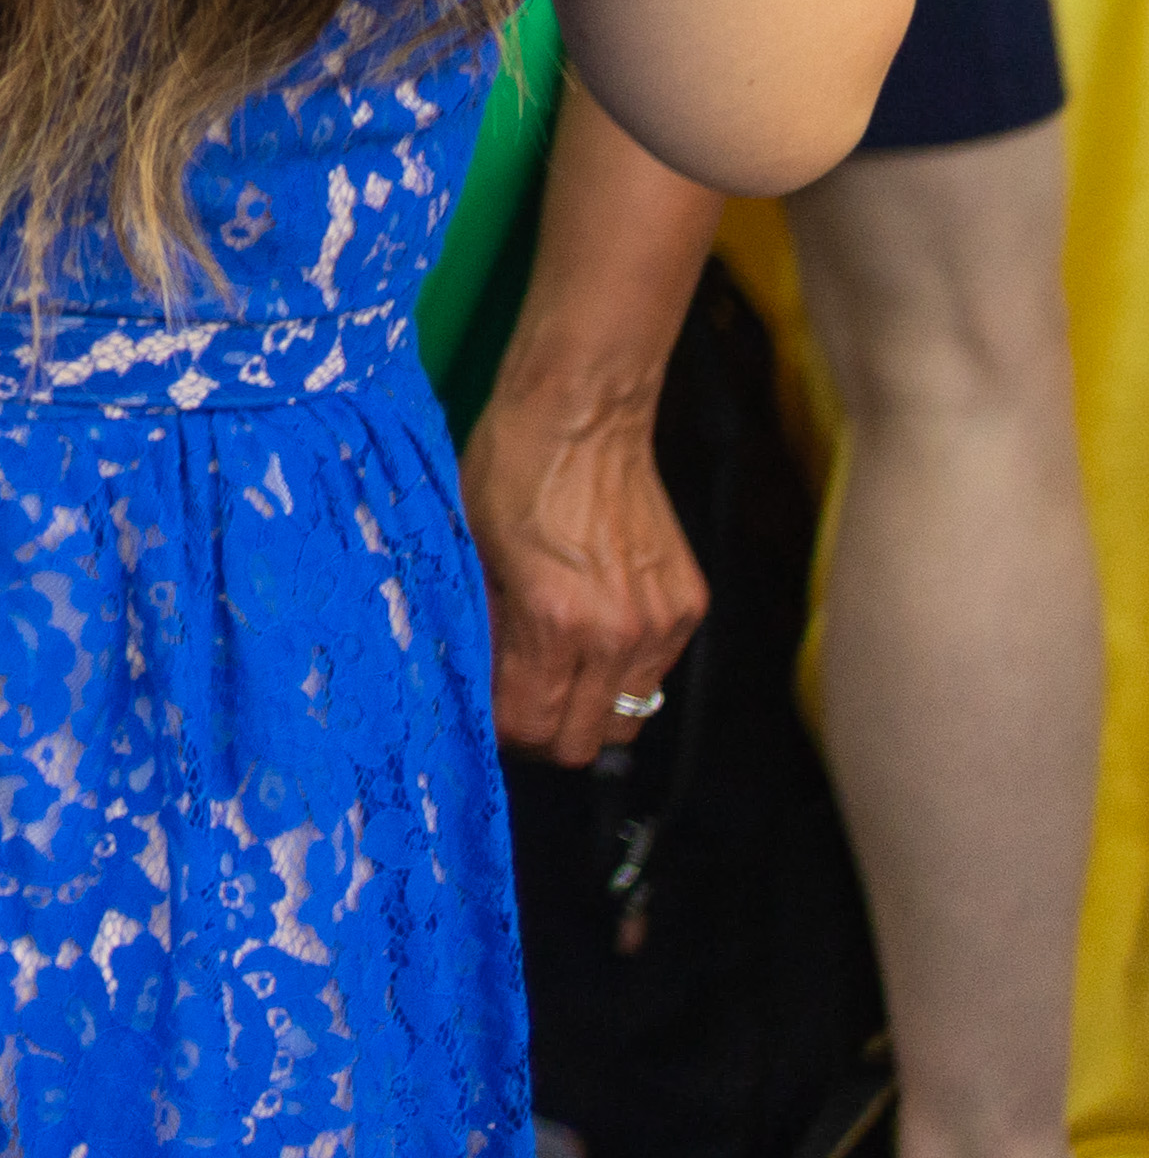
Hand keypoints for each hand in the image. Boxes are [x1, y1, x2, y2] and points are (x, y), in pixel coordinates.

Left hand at [468, 348, 708, 767]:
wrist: (581, 416)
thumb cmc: (511, 472)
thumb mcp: (469, 552)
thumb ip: (480, 629)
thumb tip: (475, 686)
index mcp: (553, 620)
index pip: (532, 727)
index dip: (502, 732)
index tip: (485, 714)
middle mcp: (616, 632)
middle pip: (584, 742)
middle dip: (544, 734)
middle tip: (517, 703)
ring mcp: (660, 623)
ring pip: (627, 718)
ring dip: (588, 708)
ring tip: (554, 671)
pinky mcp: (688, 607)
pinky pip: (655, 674)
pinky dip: (622, 671)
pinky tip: (592, 632)